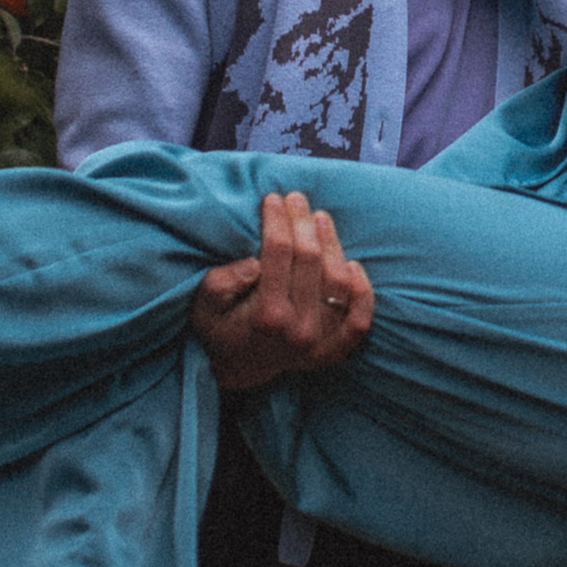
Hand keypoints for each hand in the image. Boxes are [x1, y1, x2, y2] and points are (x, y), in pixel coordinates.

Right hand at [192, 189, 375, 392]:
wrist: (235, 368)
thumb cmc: (217, 327)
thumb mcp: (203, 305)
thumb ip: (221, 284)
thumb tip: (253, 263)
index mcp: (267, 315)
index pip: (279, 253)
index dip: (277, 219)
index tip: (272, 198)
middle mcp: (299, 330)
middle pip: (310, 261)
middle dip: (302, 222)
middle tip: (296, 198)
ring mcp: (320, 342)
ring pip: (339, 283)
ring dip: (332, 244)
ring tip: (320, 218)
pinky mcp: (332, 350)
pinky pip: (358, 321)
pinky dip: (363, 294)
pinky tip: (355, 264)